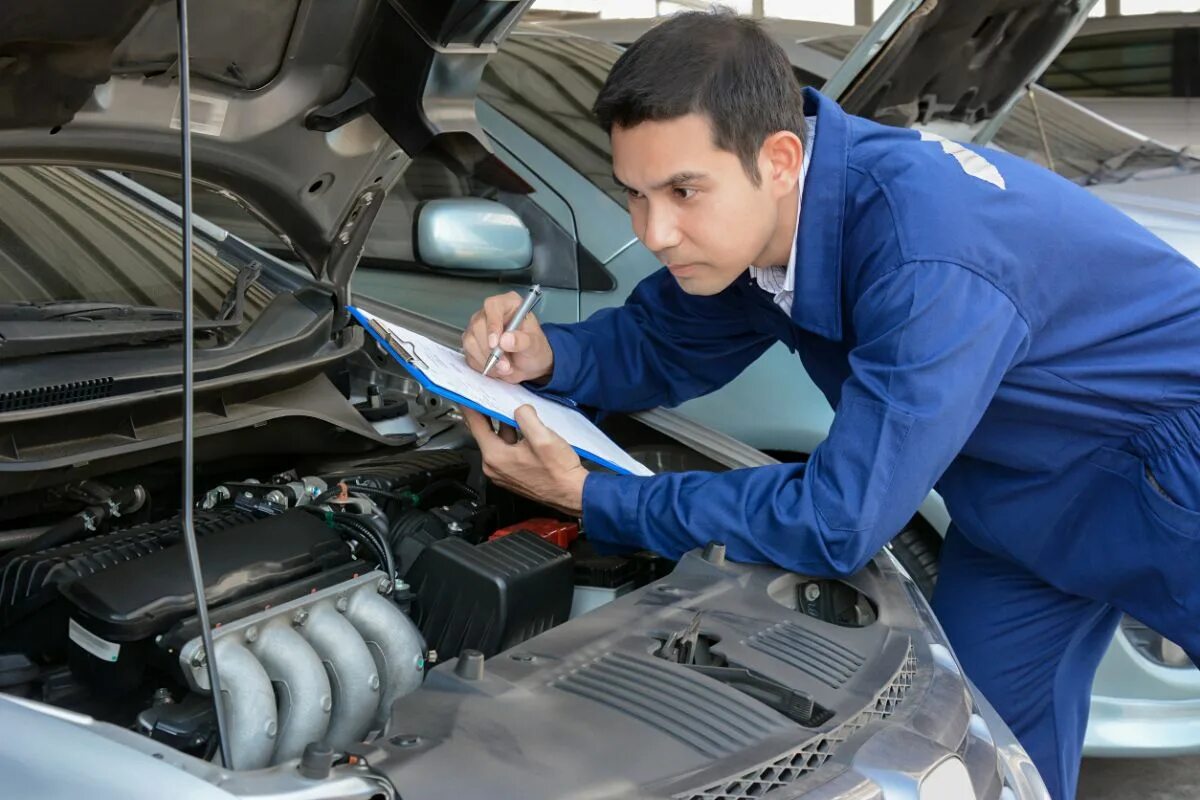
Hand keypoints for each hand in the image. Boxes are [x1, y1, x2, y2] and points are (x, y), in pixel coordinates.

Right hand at [461, 291, 553, 382]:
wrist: (529, 366)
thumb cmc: (534, 349)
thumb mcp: (535, 346)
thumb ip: (523, 341)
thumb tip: (505, 340)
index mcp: (508, 304)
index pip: (493, 306)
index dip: (492, 324)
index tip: (496, 343)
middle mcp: (489, 313)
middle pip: (478, 325)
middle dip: (490, 350)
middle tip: (505, 365)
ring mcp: (478, 328)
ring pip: (471, 341)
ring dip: (486, 359)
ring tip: (505, 368)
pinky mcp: (472, 343)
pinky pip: (469, 354)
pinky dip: (482, 365)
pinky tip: (496, 368)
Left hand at [462, 405, 586, 516]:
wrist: (572, 492)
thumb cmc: (559, 472)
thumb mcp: (542, 437)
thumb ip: (526, 417)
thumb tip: (520, 409)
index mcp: (496, 457)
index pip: (475, 425)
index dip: (471, 406)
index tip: (467, 395)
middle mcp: (495, 467)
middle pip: (485, 432)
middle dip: (489, 414)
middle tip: (492, 396)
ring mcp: (503, 472)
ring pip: (498, 441)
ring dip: (505, 426)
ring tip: (516, 412)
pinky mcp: (513, 474)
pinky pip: (506, 450)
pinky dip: (511, 438)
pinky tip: (524, 430)